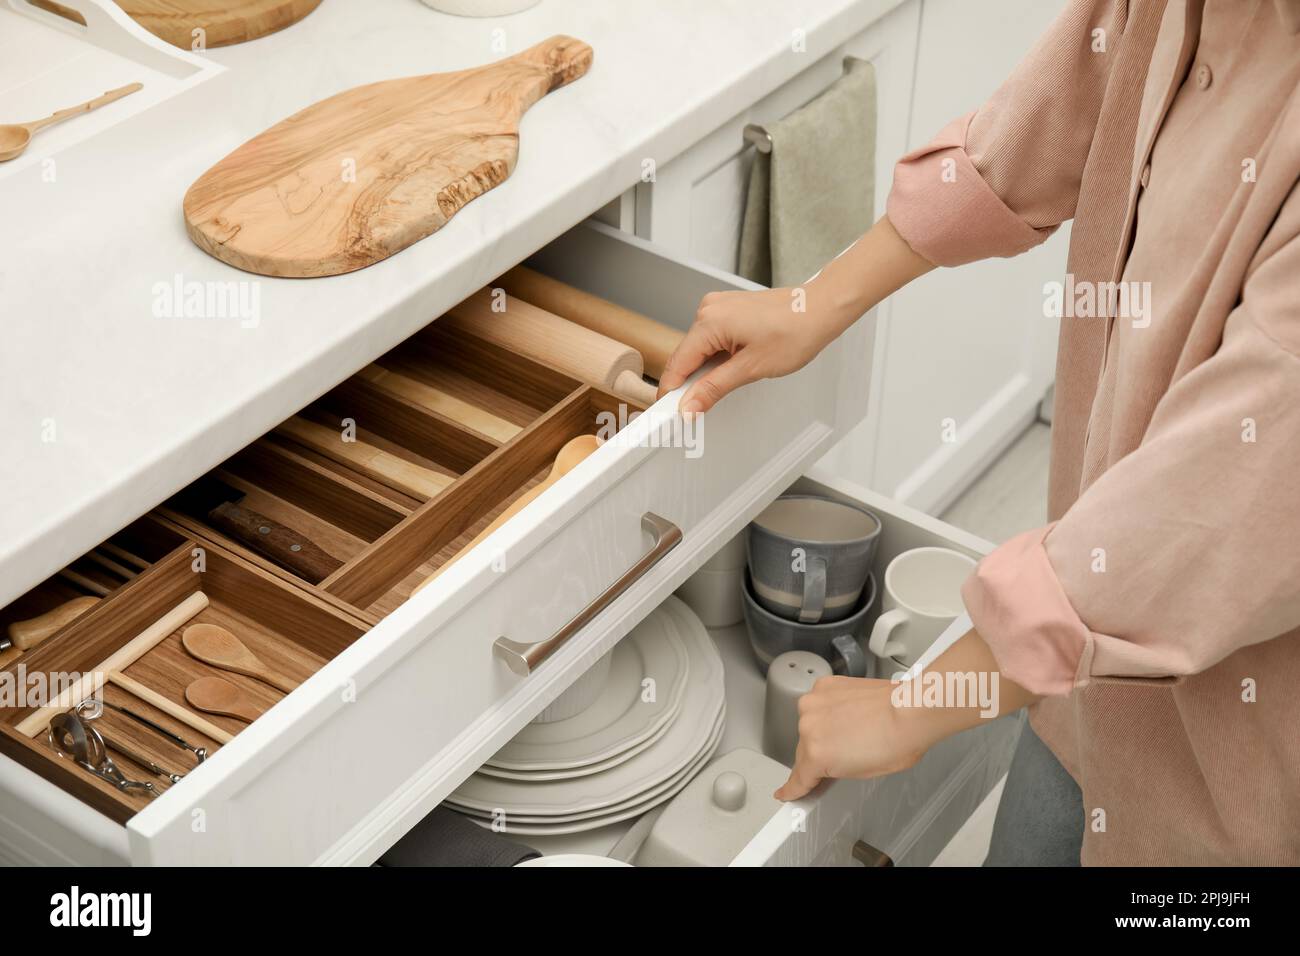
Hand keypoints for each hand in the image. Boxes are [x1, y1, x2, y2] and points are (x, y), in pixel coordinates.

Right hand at [655, 284, 846, 413]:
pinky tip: (734, 366)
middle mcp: (708, 309)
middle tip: (700, 410)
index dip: (672, 393)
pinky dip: (718, 356)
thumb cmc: (795, 331)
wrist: (821, 308)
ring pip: (700, 349)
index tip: (670, 415)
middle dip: (692, 383)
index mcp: (709, 322)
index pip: (677, 364)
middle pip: (687, 356)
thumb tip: (689, 406)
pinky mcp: (729, 309)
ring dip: (708, 370)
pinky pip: (713, 338)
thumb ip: (714, 388)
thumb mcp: (751, 368)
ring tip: (732, 380)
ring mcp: (718, 307)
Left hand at [773, 630, 1039, 801]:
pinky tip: (790, 798)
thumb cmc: (911, 704)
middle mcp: (814, 702)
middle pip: (810, 738)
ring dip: (828, 765)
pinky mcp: (815, 750)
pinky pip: (801, 778)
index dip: (820, 738)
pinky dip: (796, 789)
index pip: (816, 721)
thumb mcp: (879, 700)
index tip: (812, 748)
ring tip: (863, 758)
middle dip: (829, 749)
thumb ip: (859, 709)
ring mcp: (811, 726)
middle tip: (861, 750)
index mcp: (830, 687)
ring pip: (810, 757)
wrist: (917, 710)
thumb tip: (868, 721)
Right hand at [774, 676, 925, 800]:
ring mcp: (815, 702)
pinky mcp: (824, 686)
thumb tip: (828, 767)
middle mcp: (809, 726)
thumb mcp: (863, 773)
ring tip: (854, 728)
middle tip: (847, 752)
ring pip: (810, 723)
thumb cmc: (897, 740)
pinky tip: (850, 711)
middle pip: (804, 749)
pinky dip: (830, 708)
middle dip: (820, 753)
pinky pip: (819, 703)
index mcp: (817, 755)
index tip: (785, 792)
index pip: (798, 778)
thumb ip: (835, 771)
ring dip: (824, 727)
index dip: (792, 789)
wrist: (911, 709)